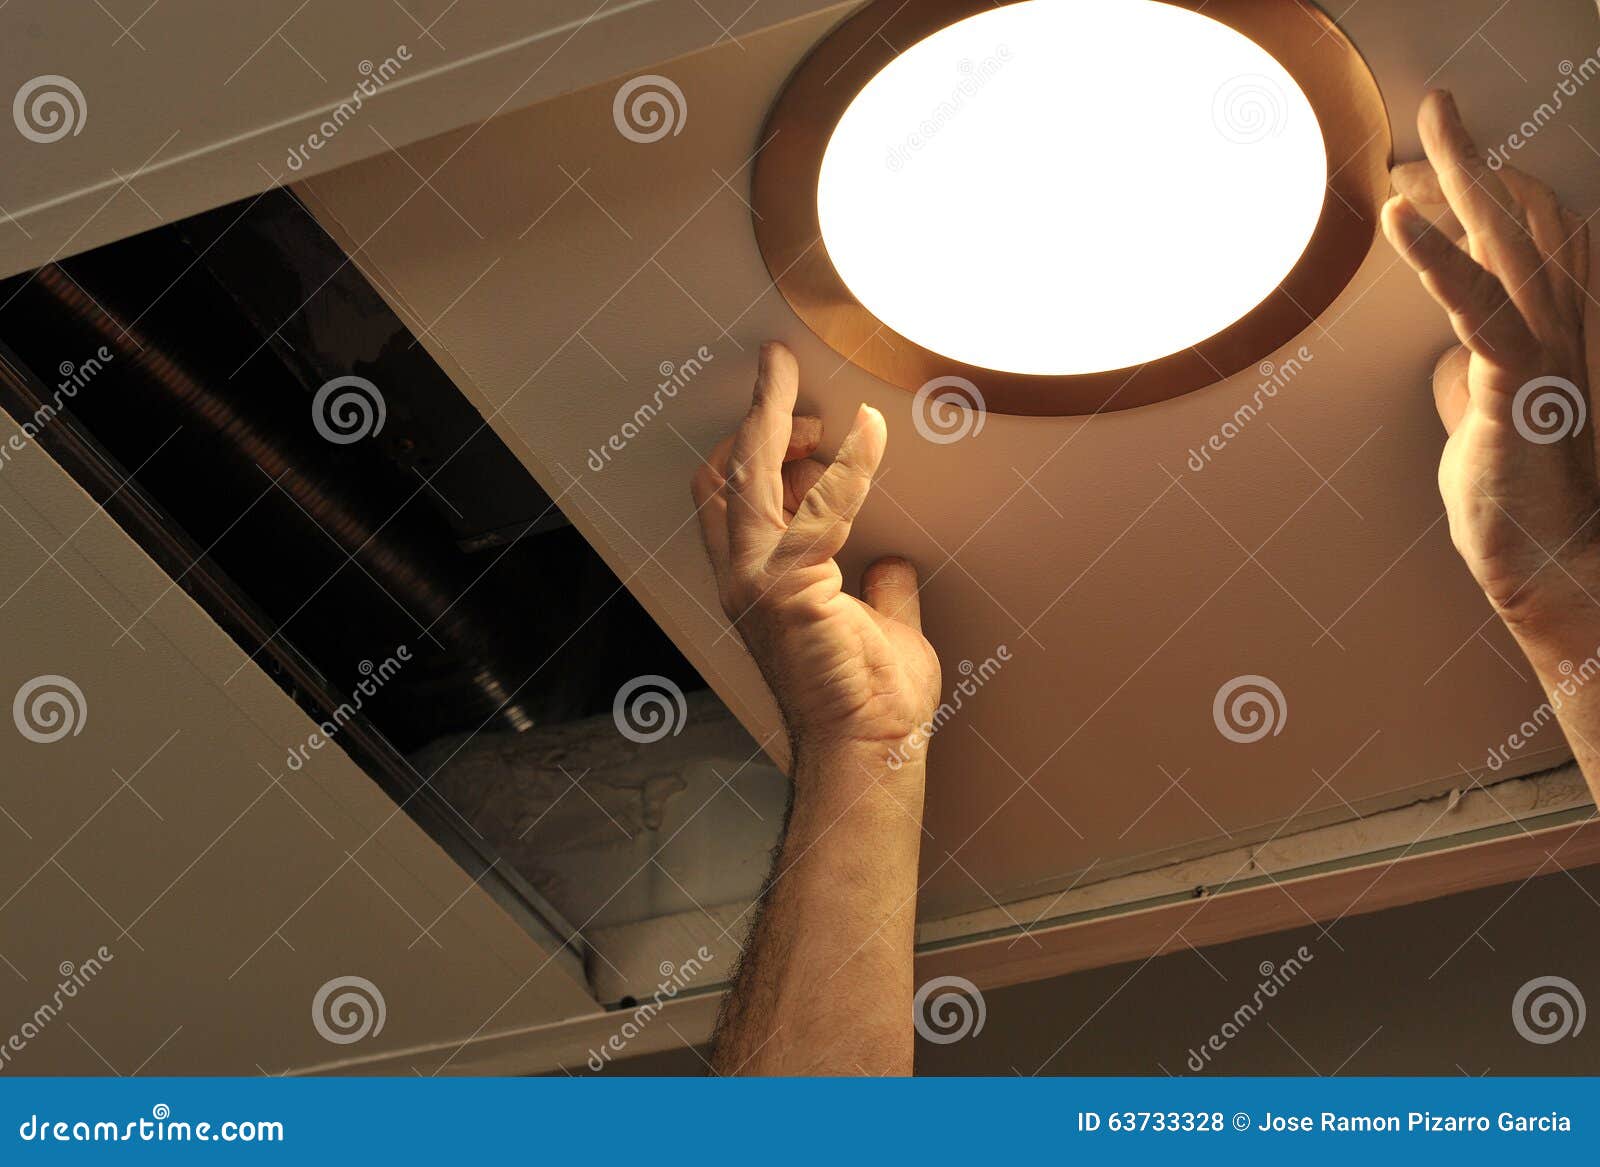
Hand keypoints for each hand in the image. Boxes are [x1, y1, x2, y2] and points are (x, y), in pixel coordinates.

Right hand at [690, 342, 939, 769]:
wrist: (871, 752)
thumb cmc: (871, 703)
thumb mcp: (880, 625)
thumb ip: (881, 587)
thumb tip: (893, 561)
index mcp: (755, 584)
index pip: (728, 496)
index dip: (750, 444)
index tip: (786, 405)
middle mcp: (743, 578)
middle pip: (725, 473)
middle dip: (755, 416)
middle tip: (783, 373)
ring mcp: (758, 582)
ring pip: (749, 474)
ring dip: (778, 420)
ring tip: (815, 395)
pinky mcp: (789, 587)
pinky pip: (819, 504)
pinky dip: (848, 462)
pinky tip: (872, 432)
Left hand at [1381, 90, 1594, 636]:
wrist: (1552, 568)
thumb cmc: (1518, 502)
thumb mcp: (1479, 430)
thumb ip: (1466, 386)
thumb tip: (1443, 364)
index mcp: (1544, 334)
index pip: (1518, 241)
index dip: (1480, 193)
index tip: (1429, 163)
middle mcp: (1557, 329)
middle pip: (1521, 221)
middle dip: (1476, 160)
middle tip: (1438, 108)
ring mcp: (1544, 353)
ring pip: (1507, 246)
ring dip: (1462, 184)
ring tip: (1415, 144)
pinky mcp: (1516, 384)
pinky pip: (1479, 308)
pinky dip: (1440, 258)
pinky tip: (1402, 220)